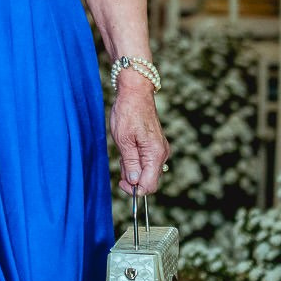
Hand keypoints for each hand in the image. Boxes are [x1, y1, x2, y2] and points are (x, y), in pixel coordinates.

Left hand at [110, 76, 169, 195]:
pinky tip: (127, 147)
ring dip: (132, 167)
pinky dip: (135, 159)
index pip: (149, 185)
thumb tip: (134, 182)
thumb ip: (130, 163)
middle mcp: (161, 154)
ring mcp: (160, 149)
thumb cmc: (128, 112)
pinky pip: (147, 160)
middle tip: (119, 162)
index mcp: (155, 154)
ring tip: (122, 151)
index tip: (120, 182)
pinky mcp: (156, 144)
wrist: (136, 91)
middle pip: (149, 180)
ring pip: (146, 170)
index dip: (134, 189)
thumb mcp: (123, 140)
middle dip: (132, 178)